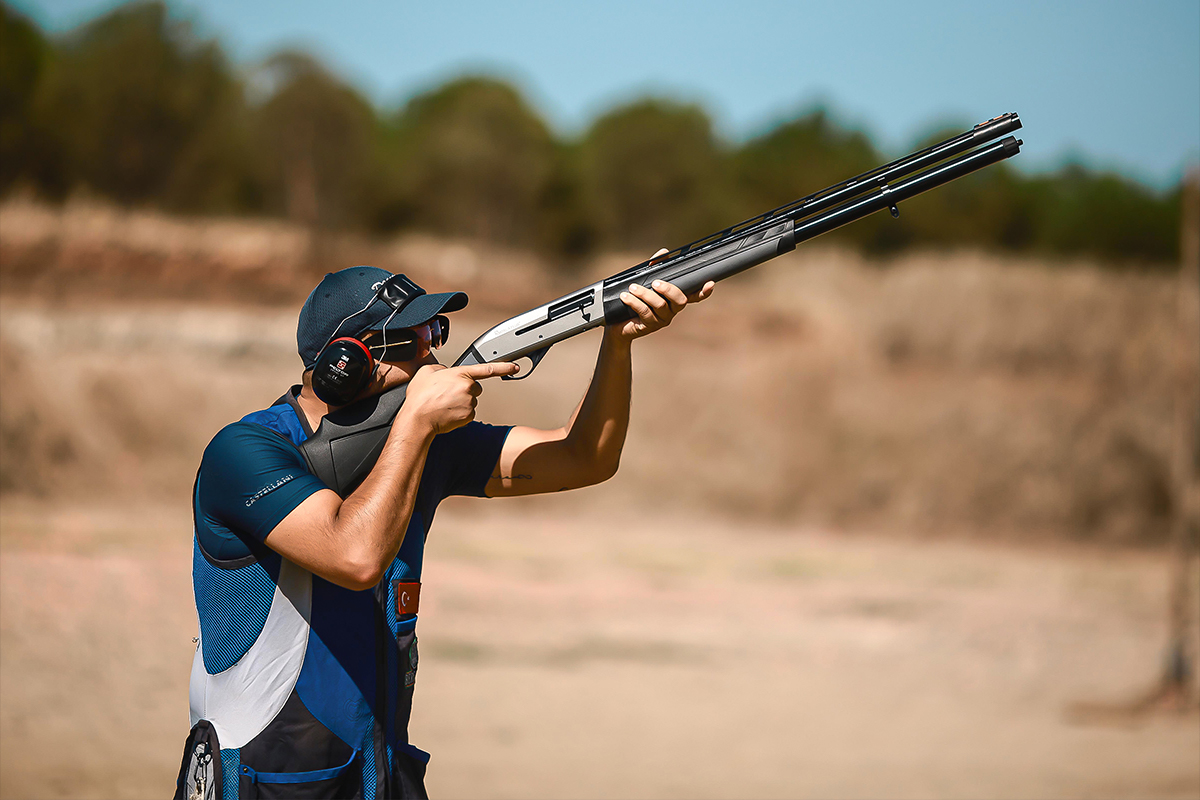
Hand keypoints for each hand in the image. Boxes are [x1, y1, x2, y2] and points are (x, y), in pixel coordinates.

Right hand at [402, 361, 518, 434]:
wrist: (418, 419)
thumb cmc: (420, 397)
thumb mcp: (426, 372)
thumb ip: (440, 368)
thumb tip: (446, 373)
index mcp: (461, 374)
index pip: (488, 369)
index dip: (504, 367)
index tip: (515, 367)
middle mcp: (469, 388)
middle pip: (475, 387)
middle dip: (464, 390)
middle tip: (447, 394)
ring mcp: (470, 403)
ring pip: (471, 401)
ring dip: (460, 402)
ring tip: (443, 404)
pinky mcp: (469, 417)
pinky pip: (468, 413)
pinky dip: (460, 413)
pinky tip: (447, 412)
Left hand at [611, 248, 714, 340]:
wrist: (617, 324)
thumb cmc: (632, 301)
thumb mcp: (643, 281)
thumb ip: (654, 267)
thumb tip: (664, 252)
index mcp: (673, 300)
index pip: (693, 296)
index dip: (703, 291)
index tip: (710, 284)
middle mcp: (671, 311)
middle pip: (680, 301)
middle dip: (669, 290)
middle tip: (656, 283)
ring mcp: (661, 320)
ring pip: (660, 306)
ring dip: (645, 294)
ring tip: (632, 287)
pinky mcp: (649, 326)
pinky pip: (645, 312)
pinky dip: (634, 302)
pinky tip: (625, 296)